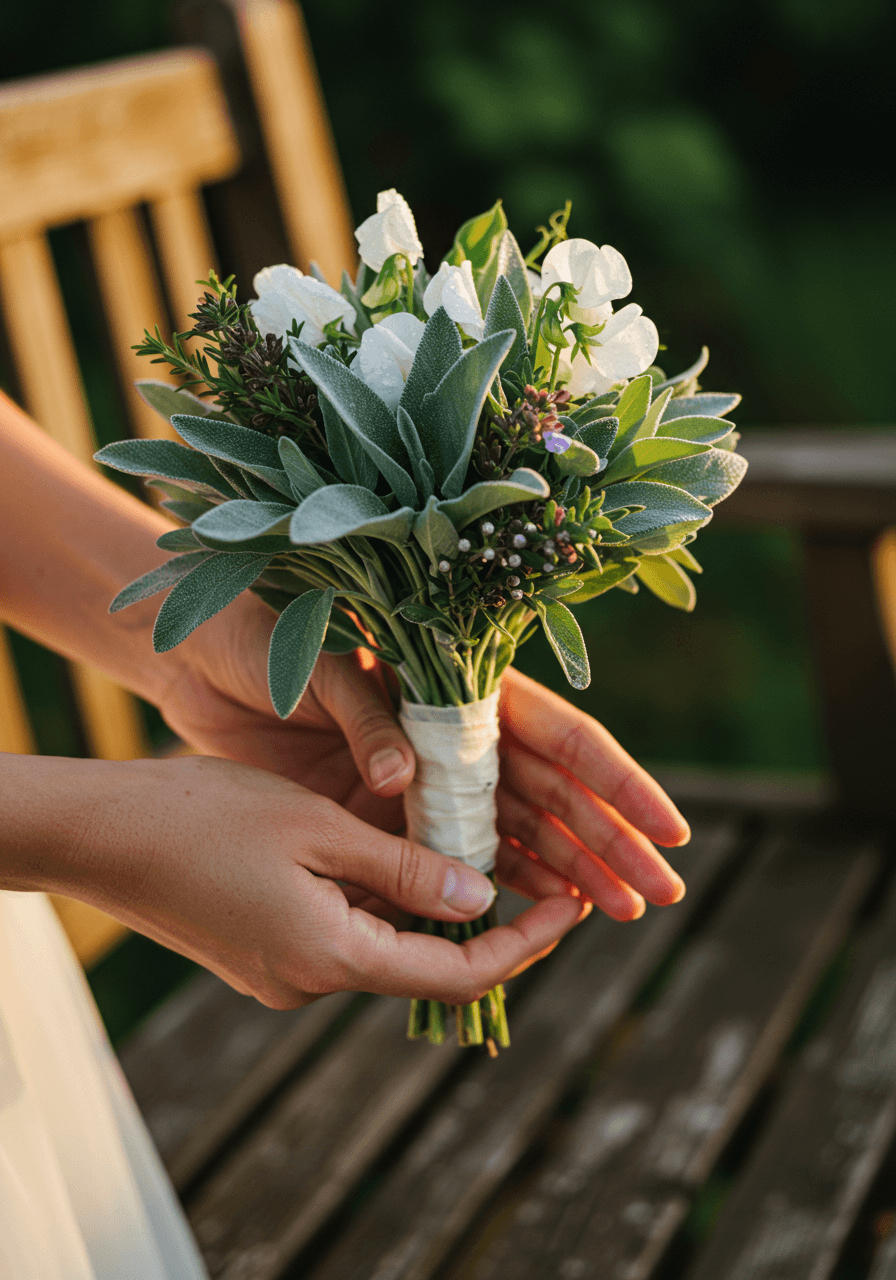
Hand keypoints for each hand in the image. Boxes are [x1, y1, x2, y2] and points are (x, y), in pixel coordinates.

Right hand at [1, 752, 584, 1007]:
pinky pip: (352, 932)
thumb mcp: (318, 828)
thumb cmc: (205, 817)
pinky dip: (391, 900)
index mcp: (333, 957)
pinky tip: (412, 851)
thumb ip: (404, 866)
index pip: (460, 974)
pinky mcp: (269, 952)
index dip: (526, 944)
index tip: (572, 905)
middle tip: (546, 874)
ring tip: (491, 850)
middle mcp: (314, 982)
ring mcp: (288, 972)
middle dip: (493, 925)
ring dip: (441, 908)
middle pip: (431, 966)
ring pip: (392, 944)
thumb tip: (481, 895)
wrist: (103, 836)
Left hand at [162, 593, 688, 924]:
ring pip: (516, 830)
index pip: (562, 737)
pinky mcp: (388, 810)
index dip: (619, 785)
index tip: (668, 832)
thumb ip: (366, 717)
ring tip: (616, 915)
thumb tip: (403, 780)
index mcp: (460, 684)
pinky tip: (537, 912)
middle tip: (658, 896)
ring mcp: (427, 776)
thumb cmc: (267, 634)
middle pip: (553, 794)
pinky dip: (499, 882)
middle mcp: (456, 733)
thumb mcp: (321, 663)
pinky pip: (456, 854)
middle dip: (609, 844)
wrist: (201, 655)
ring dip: (566, 872)